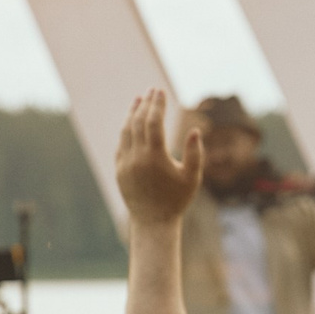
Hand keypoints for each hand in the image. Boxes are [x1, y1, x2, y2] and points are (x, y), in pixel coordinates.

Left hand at [116, 91, 201, 227]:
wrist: (152, 222)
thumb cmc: (177, 200)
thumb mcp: (192, 178)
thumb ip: (195, 154)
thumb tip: (194, 131)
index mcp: (155, 157)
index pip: (153, 122)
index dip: (157, 105)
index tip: (161, 91)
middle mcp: (137, 158)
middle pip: (138, 122)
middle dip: (146, 104)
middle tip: (152, 90)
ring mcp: (125, 163)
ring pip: (126, 131)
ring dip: (133, 113)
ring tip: (139, 100)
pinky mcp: (119, 170)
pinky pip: (121, 144)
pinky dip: (127, 130)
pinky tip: (132, 122)